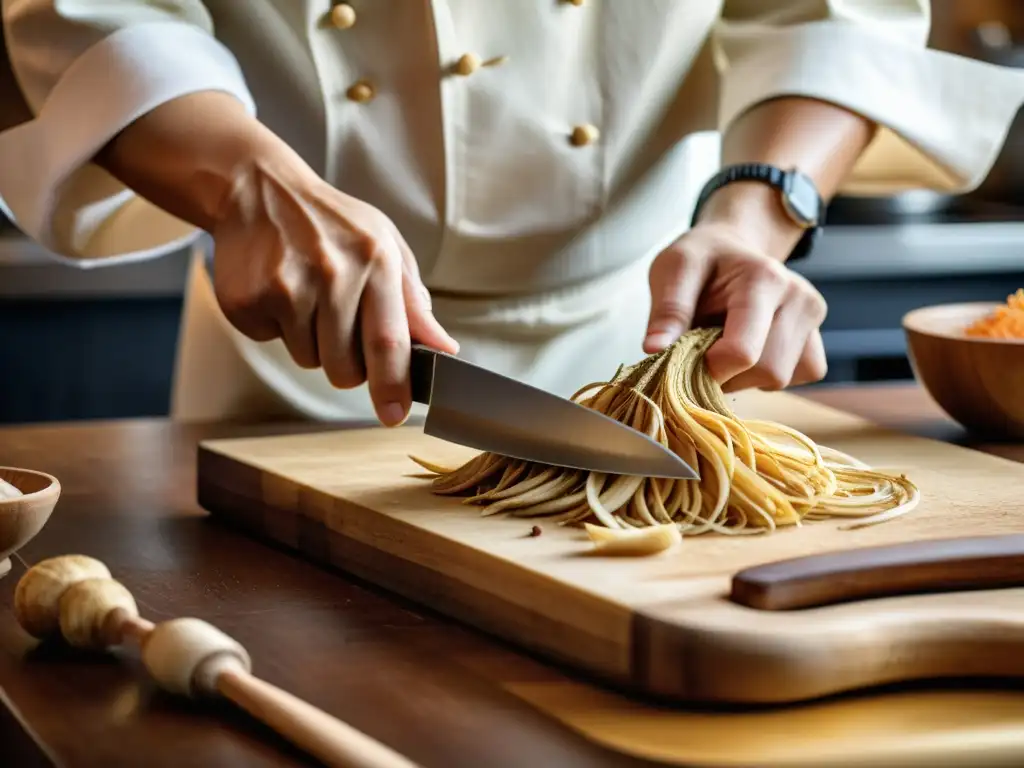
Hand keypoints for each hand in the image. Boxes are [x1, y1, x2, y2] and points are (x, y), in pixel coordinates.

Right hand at [210, 164, 458, 425]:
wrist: (257, 189)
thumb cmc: (332, 224)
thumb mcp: (385, 247)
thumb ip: (413, 303)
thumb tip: (444, 349)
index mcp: (375, 260)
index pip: (389, 341)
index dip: (393, 386)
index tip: (395, 415)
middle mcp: (332, 274)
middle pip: (345, 367)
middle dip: (348, 363)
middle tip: (338, 321)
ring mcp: (286, 287)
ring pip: (309, 360)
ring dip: (311, 341)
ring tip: (306, 294)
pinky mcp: (248, 299)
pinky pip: (271, 343)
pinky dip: (276, 327)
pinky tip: (277, 288)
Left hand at [643, 221, 827, 391]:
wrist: (731, 247)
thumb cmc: (701, 258)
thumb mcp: (673, 270)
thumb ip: (667, 310)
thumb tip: (655, 349)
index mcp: (764, 278)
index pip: (742, 352)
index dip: (709, 367)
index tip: (688, 356)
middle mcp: (800, 297)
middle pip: (768, 371)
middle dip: (728, 375)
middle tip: (703, 352)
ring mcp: (814, 316)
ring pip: (783, 379)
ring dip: (746, 377)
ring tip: (725, 346)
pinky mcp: (817, 335)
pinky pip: (802, 374)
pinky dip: (770, 375)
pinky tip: (750, 352)